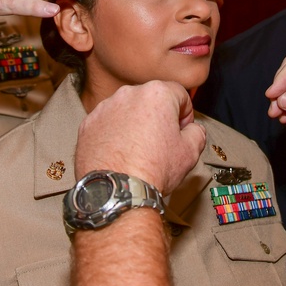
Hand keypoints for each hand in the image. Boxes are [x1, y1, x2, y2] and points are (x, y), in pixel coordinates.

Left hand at [75, 81, 206, 193]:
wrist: (118, 191)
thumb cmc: (152, 170)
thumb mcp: (191, 152)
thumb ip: (197, 132)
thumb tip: (192, 130)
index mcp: (157, 94)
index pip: (179, 94)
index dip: (185, 114)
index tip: (182, 130)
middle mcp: (128, 94)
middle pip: (151, 100)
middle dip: (158, 117)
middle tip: (161, 143)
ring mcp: (105, 108)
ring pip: (127, 110)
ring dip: (135, 124)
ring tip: (139, 151)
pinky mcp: (88, 124)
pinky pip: (107, 123)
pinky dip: (114, 134)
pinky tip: (121, 153)